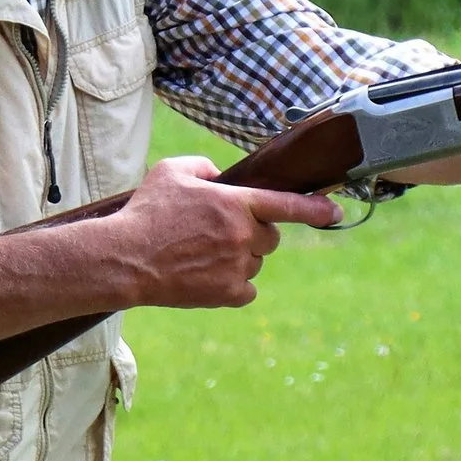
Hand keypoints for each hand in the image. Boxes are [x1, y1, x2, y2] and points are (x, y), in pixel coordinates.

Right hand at [103, 155, 343, 308]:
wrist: (125, 258)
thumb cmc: (147, 212)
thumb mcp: (171, 171)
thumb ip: (205, 167)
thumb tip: (220, 177)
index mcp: (236, 203)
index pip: (288, 205)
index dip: (317, 209)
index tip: (336, 212)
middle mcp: (243, 235)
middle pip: (270, 238)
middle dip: (254, 235)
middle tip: (222, 233)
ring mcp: (237, 267)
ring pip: (256, 263)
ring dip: (240, 259)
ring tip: (202, 255)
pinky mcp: (227, 294)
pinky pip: (247, 290)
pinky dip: (234, 284)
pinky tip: (208, 276)